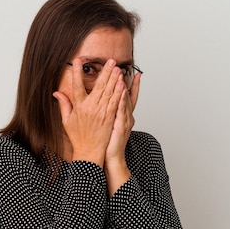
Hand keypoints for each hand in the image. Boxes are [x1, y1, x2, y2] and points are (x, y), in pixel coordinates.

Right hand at [53, 58, 126, 166]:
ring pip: (108, 91)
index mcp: (78, 107)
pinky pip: (115, 102)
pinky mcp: (110, 117)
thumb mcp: (66, 121)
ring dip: (114, 78)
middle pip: (98, 85)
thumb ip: (63, 104)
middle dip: (105, 71)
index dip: (77, 72)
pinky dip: (119, 92)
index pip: (76, 86)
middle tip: (110, 61)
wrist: (88, 152)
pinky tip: (121, 83)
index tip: (78, 61)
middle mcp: (90, 108)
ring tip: (117, 68)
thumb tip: (56, 93)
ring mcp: (101, 112)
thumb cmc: (78, 137)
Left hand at [104, 72, 140, 195]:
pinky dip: (122, 101)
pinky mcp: (121, 127)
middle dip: (126, 81)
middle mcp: (126, 117)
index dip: (127, 85)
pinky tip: (120, 92)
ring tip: (122, 75)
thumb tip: (101, 105)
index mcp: (121, 116)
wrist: (111, 159)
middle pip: (127, 96)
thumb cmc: (108, 144)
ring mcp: (124, 121)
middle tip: (125, 69)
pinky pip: (121, 112)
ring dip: (124, 87)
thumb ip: (104, 113)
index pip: (125, 97)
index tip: (128, 73)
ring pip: (125, 101)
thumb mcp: (107, 126)